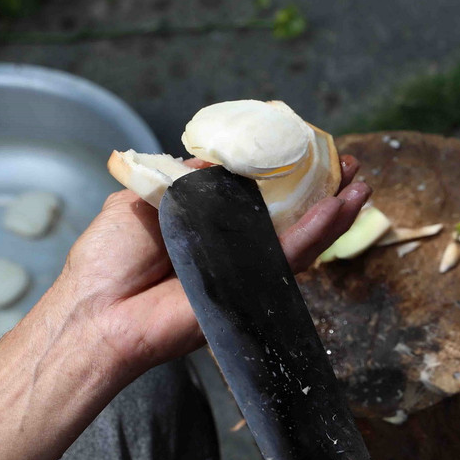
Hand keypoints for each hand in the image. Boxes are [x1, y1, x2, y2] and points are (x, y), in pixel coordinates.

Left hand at [55, 156, 369, 378]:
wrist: (97, 310)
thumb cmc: (109, 261)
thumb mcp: (143, 198)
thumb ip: (186, 180)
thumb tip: (218, 157)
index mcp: (208, 224)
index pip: (258, 195)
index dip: (287, 172)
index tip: (308, 149)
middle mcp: (232, 248)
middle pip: (291, 216)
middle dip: (325, 191)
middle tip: (351, 166)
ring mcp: (245, 270)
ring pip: (301, 238)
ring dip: (335, 212)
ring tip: (362, 186)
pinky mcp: (250, 290)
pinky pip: (289, 258)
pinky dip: (317, 233)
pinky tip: (339, 209)